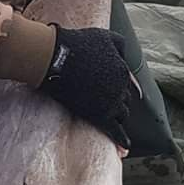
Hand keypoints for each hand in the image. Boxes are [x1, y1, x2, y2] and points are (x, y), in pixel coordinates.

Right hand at [38, 26, 133, 148]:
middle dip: (117, 103)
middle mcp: (121, 87)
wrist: (55, 58)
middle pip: (124, 101)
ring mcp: (111, 102)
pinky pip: (115, 131)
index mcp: (123, 70)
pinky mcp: (99, 114)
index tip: (120, 95)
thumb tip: (126, 54)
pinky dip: (121, 141)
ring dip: (116, 118)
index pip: (128, 85)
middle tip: (104, 106)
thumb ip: (120, 45)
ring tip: (109, 122)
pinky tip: (125, 148)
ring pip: (120, 116)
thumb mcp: (104, 36)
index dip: (122, 91)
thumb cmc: (76, 44)